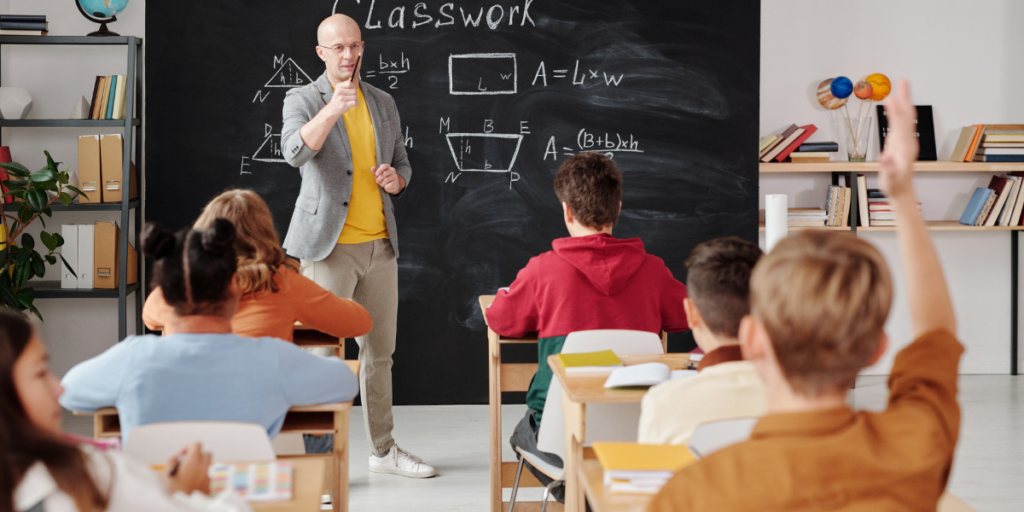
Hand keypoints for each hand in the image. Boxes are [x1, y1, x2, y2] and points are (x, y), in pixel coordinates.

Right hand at [161, 442, 211, 495]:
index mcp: (193, 462)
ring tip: (189, 474)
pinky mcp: (210, 486)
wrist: (184, 508)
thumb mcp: (165, 475)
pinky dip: (202, 476)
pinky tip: (193, 484)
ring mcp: (208, 477)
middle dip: (197, 455)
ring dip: (200, 466)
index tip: (182, 454)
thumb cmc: (174, 492)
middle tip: (187, 463)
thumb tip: (176, 457)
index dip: (188, 447)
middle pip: (206, 453)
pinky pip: (208, 476)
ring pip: (208, 465)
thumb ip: (170, 462)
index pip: (196, 444)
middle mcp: (203, 468)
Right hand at [328, 80, 358, 116]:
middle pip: (354, 91)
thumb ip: (346, 84)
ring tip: (350, 100)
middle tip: (350, 97)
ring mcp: (341, 98)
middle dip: (355, 94)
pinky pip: (355, 102)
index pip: (350, 83)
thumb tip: (352, 77)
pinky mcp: (344, 104)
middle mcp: (339, 92)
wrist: (332, 108)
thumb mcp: (340, 89)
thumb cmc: (338, 99)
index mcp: (339, 86)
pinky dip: (356, 103)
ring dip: (355, 99)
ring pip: (355, 97)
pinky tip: (352, 103)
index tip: (351, 89)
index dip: (353, 87)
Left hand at [373, 164, 404, 193]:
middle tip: (378, 181)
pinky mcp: (396, 182)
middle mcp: (392, 170)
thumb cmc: (383, 179)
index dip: (379, 170)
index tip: (376, 174)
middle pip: (384, 173)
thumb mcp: (378, 175)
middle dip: (379, 179)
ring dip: (382, 183)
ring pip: (386, 180)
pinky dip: (386, 187)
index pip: (384, 166)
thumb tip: (372, 168)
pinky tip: (386, 186)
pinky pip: (389, 185)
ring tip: (382, 184)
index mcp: (387, 167)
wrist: (392, 185)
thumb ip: (375, 171)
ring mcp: (395, 176)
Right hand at [878, 80, 918, 203]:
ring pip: (905, 117)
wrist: (902, 191)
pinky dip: (898, 112)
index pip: (901, 124)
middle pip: (907, 115)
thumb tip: (886, 157)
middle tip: (904, 81)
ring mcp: (905, 140)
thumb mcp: (891, 178)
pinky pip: (900, 123)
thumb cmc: (895, 185)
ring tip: (900, 88)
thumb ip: (889, 167)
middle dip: (905, 98)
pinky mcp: (900, 142)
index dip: (896, 110)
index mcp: (904, 146)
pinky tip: (895, 107)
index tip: (891, 98)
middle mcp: (907, 140)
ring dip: (904, 102)